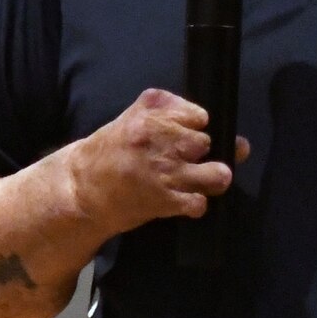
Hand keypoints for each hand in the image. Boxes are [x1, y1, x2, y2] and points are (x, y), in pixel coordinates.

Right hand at [65, 88, 249, 236]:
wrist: (80, 188)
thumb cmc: (108, 152)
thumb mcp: (133, 118)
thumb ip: (174, 116)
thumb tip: (236, 141)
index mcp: (151, 113)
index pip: (200, 117)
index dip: (196, 128)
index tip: (185, 136)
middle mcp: (160, 137)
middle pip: (206, 143)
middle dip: (199, 153)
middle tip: (183, 161)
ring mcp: (164, 169)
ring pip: (216, 173)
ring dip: (210, 179)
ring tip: (197, 181)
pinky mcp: (164, 199)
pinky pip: (199, 202)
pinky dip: (195, 204)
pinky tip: (182, 201)